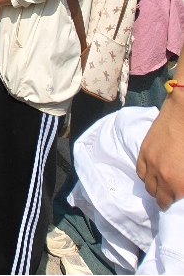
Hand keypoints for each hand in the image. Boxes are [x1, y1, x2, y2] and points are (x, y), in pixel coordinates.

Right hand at [137, 86, 183, 209]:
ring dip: (154, 188)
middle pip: (157, 197)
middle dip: (163, 199)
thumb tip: (181, 187)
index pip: (170, 203)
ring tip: (162, 185)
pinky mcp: (144, 152)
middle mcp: (162, 176)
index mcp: (178, 182)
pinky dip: (146, 176)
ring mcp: (151, 163)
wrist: (183, 115)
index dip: (172, 205)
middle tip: (170, 196)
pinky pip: (140, 171)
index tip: (175, 204)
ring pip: (147, 185)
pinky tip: (153, 174)